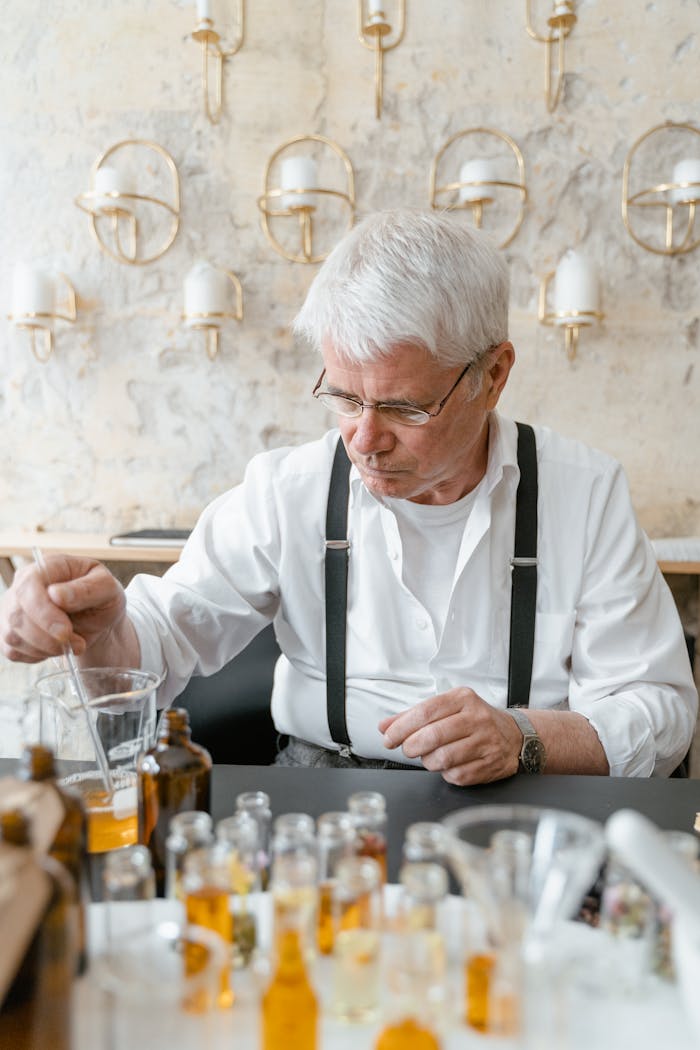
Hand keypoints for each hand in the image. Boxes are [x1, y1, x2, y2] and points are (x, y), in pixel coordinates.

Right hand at [0, 554, 126, 662]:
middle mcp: (23, 584)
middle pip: (16, 615)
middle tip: (77, 644)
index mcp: (47, 566)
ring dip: (46, 648)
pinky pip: (13, 651)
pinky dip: (37, 656)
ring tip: (72, 645)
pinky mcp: (10, 631)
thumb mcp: (108, 588)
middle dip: (47, 637)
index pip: (29, 586)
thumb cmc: (102, 598)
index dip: (43, 612)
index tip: (65, 631)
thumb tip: (56, 594)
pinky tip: (56, 647)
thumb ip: (86, 589)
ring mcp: (12, 608)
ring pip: (13, 636)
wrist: (98, 619)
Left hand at [378, 687, 522, 785]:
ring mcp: (485, 742)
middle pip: (432, 736)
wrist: (514, 736)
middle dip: (411, 746)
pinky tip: (448, 764)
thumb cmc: (474, 720)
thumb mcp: (447, 708)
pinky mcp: (489, 765)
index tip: (388, 737)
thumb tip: (384, 725)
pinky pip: (456, 775)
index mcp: (463, 699)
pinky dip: (445, 773)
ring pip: (442, 758)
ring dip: (427, 762)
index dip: (401, 727)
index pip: (425, 711)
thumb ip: (413, 716)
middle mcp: (476, 718)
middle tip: (406, 749)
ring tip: (429, 756)